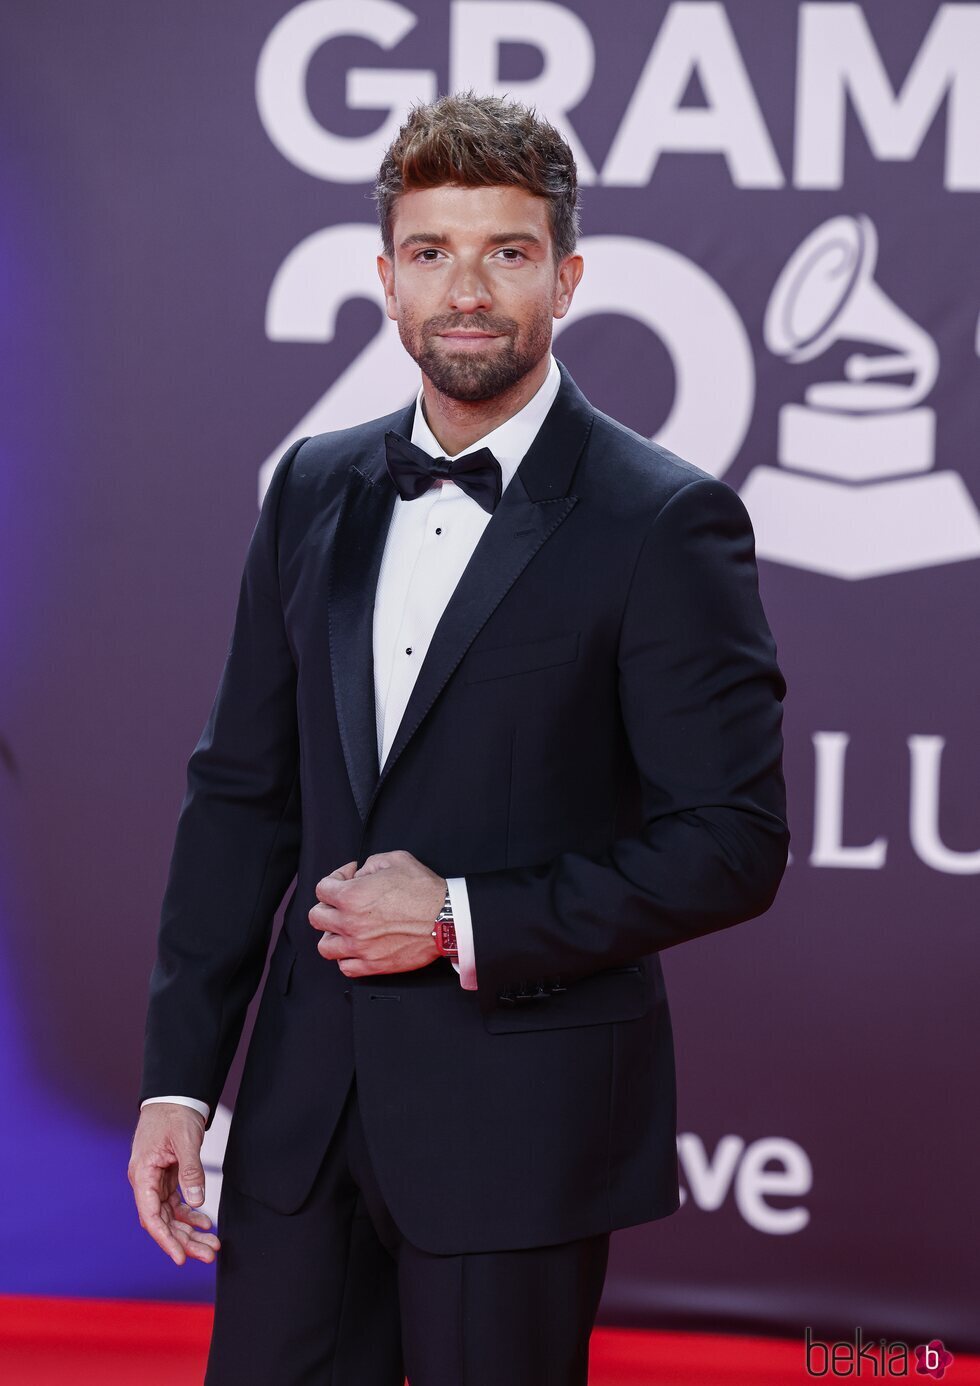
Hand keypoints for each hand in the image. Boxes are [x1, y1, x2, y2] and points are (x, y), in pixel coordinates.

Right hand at [128, 1104, 220, 1265]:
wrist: (173, 1096)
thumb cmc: (173, 1114)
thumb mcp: (184, 1141)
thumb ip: (190, 1171)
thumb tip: (197, 1201)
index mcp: (142, 1175)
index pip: (151, 1216)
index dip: (166, 1239)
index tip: (181, 1257)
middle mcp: (145, 1182)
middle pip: (163, 1221)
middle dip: (184, 1240)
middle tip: (208, 1254)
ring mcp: (155, 1181)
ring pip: (171, 1215)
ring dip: (189, 1231)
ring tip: (212, 1244)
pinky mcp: (166, 1178)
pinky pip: (176, 1203)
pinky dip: (190, 1214)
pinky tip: (205, 1222)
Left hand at [309, 849, 444, 977]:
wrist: (447, 919)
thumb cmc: (424, 891)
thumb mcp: (395, 860)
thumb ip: (370, 863)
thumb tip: (360, 873)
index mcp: (352, 896)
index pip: (322, 888)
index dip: (335, 878)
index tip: (348, 878)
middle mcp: (350, 923)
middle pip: (317, 917)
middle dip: (328, 905)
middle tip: (342, 902)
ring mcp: (360, 947)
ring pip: (325, 946)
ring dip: (332, 934)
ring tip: (344, 928)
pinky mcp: (373, 965)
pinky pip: (345, 967)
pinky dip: (346, 958)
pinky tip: (356, 948)